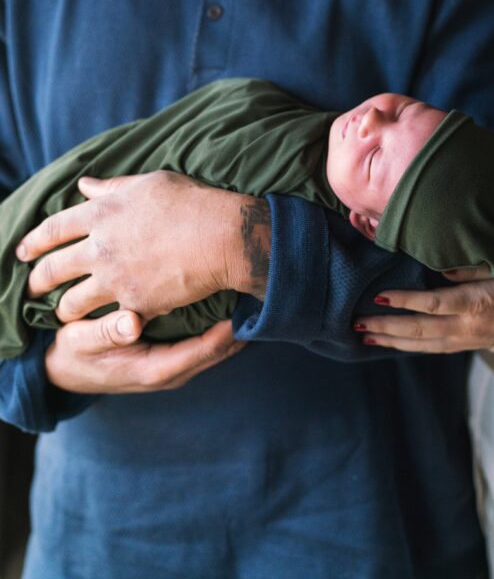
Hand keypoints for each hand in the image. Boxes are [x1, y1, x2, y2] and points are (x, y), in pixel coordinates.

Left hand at [17, 172, 270, 322]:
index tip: (22, 250)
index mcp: (102, 212)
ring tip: (61, 313)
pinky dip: (100, 326)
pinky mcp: (135, 304)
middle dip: (37, 280)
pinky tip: (97, 328)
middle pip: (54, 267)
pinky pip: (107, 320)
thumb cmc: (191, 202)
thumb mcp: (150, 183)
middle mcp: (101, 246)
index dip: (34, 240)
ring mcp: (115, 278)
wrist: (221, 236)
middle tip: (31, 287)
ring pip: (72, 301)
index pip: (54, 227)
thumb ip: (113, 188)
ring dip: (62, 308)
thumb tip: (85, 185)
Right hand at [44, 311, 245, 393]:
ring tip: (253, 292)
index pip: (204, 351)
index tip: (245, 302)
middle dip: (240, 324)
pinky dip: (221, 325)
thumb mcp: (82, 341)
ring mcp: (174, 366)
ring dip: (235, 324)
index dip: (228, 329)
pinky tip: (230, 300)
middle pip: (220, 351)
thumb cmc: (74, 352)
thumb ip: (107, 332)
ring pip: (217, 348)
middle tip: (259, 291)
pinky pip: (206, 343)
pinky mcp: (173, 356)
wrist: (63, 371)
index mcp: (154, 370)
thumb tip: (132, 323)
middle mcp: (171, 371)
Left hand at [353, 267, 493, 352]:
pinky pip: (429, 349)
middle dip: (386, 327)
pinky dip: (406, 346)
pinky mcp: (461, 347)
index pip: (433, 304)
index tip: (379, 296)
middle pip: (419, 330)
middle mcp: (466, 327)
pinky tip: (388, 342)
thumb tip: (441, 267)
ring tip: (364, 336)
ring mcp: (463, 341)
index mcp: (474, 303)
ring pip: (421, 345)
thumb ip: (469, 267)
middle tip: (358, 324)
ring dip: (390, 341)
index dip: (405, 301)